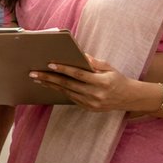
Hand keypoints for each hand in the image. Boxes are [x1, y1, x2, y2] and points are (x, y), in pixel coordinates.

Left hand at [30, 55, 151, 111]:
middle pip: (68, 85)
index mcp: (101, 82)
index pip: (78, 74)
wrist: (128, 98)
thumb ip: (94, 62)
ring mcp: (91, 103)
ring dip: (51, 86)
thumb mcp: (109, 68)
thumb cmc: (117, 79)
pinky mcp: (88, 108)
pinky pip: (71, 98)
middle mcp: (95, 94)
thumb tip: (80, 54)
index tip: (50, 64)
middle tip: (34, 74)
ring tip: (38, 79)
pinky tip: (50, 86)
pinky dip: (60, 91)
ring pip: (66, 93)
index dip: (63, 69)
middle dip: (49, 78)